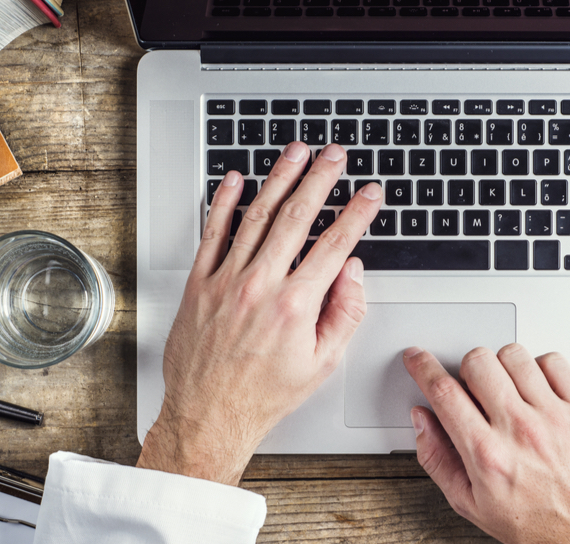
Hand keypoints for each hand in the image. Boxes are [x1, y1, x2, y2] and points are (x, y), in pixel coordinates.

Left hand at [136, 142, 380, 484]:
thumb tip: (352, 273)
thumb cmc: (264, 394)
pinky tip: (234, 180)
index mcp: (295, 306)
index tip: (369, 193)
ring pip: (257, 216)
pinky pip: (212, 233)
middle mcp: (260, 286)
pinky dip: (223, 203)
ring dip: (279, 178)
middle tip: (334, 155)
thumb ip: (345, 314)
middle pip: (297, 217)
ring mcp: (226, 281)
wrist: (209, 415)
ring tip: (296, 153)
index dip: (357, 213)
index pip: (336, 245)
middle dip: (320, 179)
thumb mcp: (322, 364)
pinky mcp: (200, 284)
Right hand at [403, 344, 569, 543]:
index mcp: (487, 455)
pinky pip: (553, 362)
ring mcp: (552, 416)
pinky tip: (535, 389)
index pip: (444, 392)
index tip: (417, 358)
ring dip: (502, 366)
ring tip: (506, 389)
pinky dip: (540, 367)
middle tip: (471, 388)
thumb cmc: (534, 523)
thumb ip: (437, 459)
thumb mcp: (469, 503)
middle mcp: (519, 430)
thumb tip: (422, 420)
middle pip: (477, 362)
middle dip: (465, 368)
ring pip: (514, 355)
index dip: (422, 367)